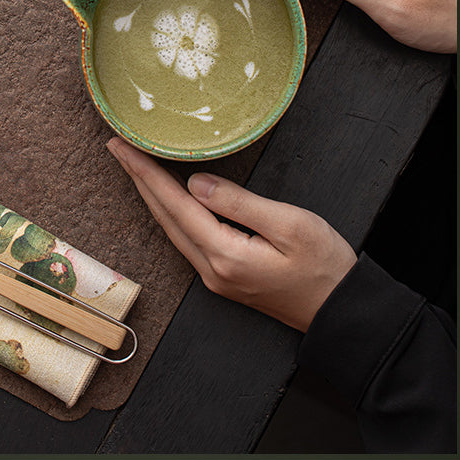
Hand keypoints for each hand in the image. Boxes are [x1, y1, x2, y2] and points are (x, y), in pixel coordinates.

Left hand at [107, 137, 355, 332]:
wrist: (342, 314)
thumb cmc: (325, 266)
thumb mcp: (290, 225)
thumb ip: (239, 203)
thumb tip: (196, 183)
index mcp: (226, 254)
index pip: (175, 204)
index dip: (145, 171)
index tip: (121, 146)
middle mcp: (212, 269)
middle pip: (164, 217)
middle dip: (138, 179)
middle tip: (117, 147)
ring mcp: (217, 277)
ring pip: (172, 229)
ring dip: (151, 195)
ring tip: (135, 165)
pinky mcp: (226, 278)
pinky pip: (186, 238)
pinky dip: (170, 212)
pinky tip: (167, 198)